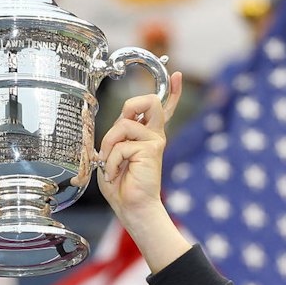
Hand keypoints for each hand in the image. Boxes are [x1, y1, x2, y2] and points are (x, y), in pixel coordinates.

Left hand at [97, 72, 190, 273]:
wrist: (132, 207)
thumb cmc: (122, 185)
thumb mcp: (113, 155)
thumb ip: (117, 136)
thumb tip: (119, 121)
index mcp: (147, 135)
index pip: (162, 109)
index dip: (171, 92)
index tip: (176, 76)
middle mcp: (154, 135)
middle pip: (148, 101)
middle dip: (129, 106)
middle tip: (117, 132)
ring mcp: (155, 141)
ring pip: (124, 124)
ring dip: (108, 144)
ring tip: (109, 163)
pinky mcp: (152, 149)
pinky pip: (121, 145)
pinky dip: (110, 160)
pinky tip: (115, 173)